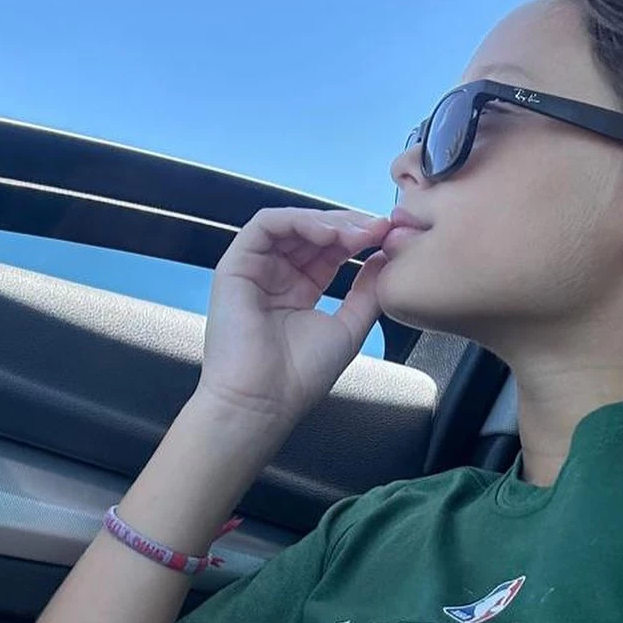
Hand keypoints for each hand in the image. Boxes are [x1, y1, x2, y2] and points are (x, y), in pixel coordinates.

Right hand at [196, 207, 392, 424]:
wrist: (263, 401)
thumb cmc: (300, 375)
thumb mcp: (349, 327)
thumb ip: (368, 291)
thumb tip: (386, 257)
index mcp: (300, 291)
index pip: (330, 250)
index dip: (359, 239)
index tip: (388, 237)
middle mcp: (276, 276)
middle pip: (312, 233)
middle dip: (348, 225)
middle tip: (378, 229)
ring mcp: (255, 270)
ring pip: (290, 224)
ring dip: (326, 221)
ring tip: (355, 233)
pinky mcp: (235, 266)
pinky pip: (264, 226)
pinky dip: (297, 221)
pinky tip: (326, 234)